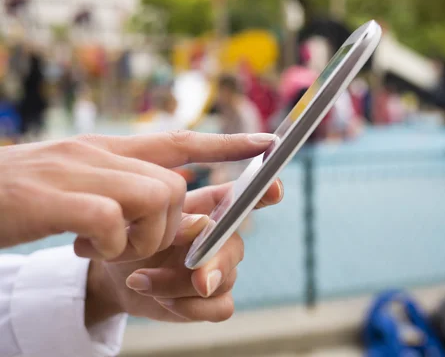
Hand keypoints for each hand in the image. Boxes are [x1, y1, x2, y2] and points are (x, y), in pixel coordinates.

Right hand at [0, 130, 274, 260]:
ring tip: (105, 247)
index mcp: (106, 149)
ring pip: (155, 197)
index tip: (269, 145)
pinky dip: (110, 243)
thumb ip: (119, 182)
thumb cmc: (20, 198)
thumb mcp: (75, 182)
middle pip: (175, 184)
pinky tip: (85, 248)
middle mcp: (98, 153)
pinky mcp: (56, 199)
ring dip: (142, 236)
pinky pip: (114, 219)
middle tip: (132, 243)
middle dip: (169, 224)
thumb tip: (164, 193)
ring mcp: (78, 172)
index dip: (227, 144)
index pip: (180, 140)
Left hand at [86, 179, 283, 324]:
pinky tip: (163, 300)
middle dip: (215, 263)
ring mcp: (222, 269)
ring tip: (142, 280)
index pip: (245, 196)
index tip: (274, 188)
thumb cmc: (133, 238)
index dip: (264, 191)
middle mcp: (222, 237)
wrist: (118, 276)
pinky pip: (221, 307)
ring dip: (180, 286)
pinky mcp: (215, 299)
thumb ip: (176, 220)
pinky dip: (191, 308)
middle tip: (196, 278)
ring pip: (222, 281)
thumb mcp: (144, 223)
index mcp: (210, 208)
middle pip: (236, 246)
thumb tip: (202, 224)